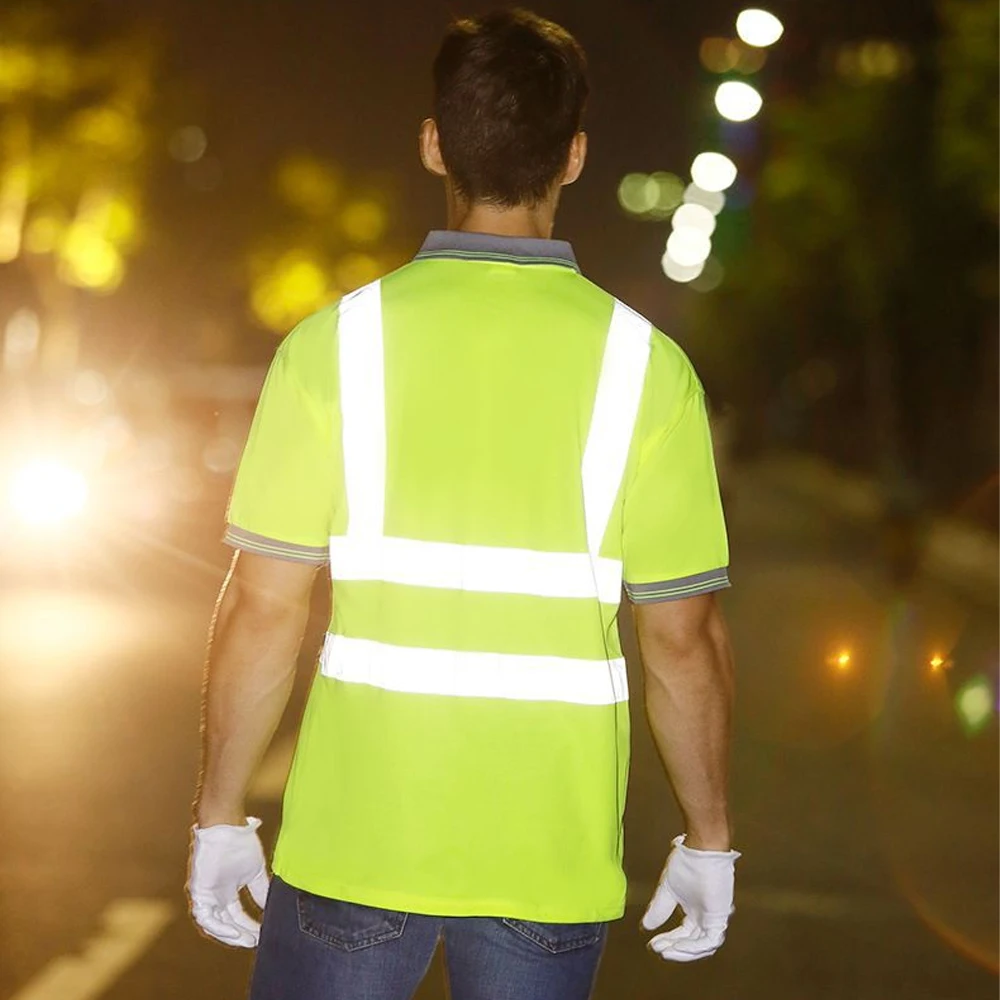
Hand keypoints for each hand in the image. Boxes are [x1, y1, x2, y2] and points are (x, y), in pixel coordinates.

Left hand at [188, 817, 269, 947]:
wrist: (226, 826)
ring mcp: (204, 894)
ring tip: (245, 940)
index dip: (249, 926)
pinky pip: (204, 916)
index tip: (262, 934)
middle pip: (226, 922)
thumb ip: (260, 890)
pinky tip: (232, 932)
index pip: (236, 915)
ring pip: (212, 924)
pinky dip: (217, 927)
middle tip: (255, 942)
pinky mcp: (196, 891)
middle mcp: (214, 895)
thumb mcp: (255, 871)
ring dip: (228, 934)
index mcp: (227, 890)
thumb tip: (270, 907)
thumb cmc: (240, 843)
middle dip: (241, 934)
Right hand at [641, 834, 739, 961]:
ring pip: (701, 945)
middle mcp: (704, 915)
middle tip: (658, 950)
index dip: (668, 941)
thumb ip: (658, 909)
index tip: (653, 945)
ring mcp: (713, 916)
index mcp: (694, 908)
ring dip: (683, 951)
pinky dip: (694, 947)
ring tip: (666, 952)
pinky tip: (678, 947)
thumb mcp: (667, 890)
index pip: (683, 933)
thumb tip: (645, 926)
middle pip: (691, 941)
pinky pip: (710, 941)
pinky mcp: (720, 916)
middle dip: (674, 948)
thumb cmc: (688, 862)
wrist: (701, 850)